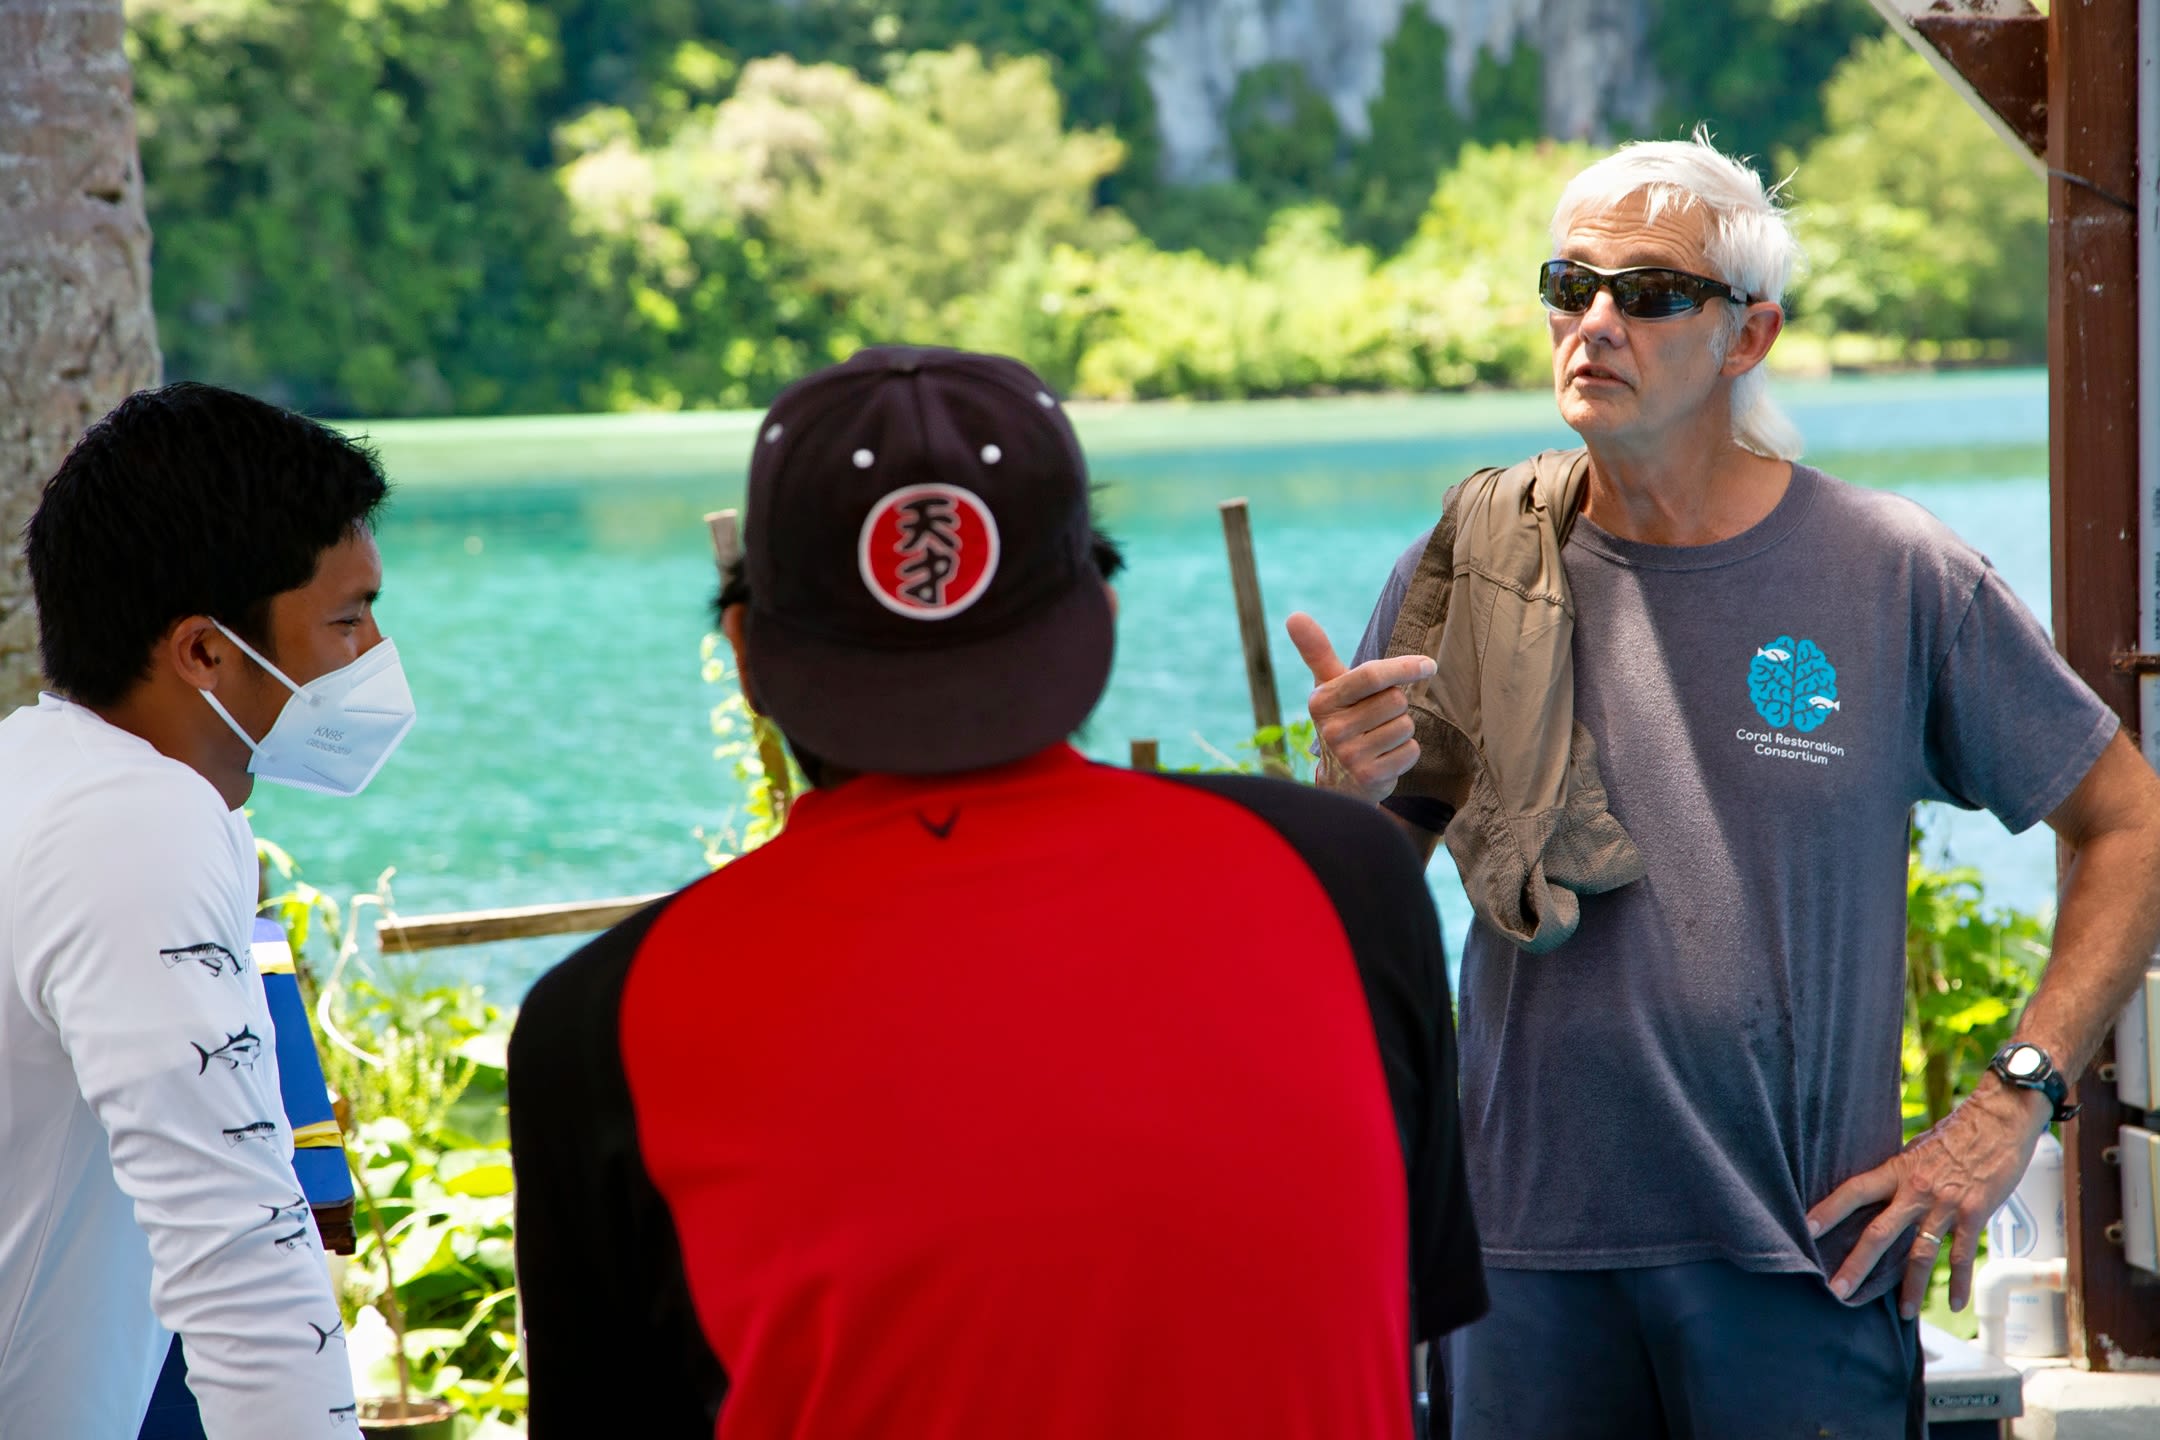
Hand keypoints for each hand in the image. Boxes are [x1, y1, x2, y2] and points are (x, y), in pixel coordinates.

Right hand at [1285, 612, 1434, 806]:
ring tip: (1379, 739)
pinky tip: (1385, 757)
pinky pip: (1411, 751)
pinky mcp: (1369, 777)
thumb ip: (1316, 651)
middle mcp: (1331, 729)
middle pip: (1395, 700)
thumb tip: (1294, 615)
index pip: (1370, 675)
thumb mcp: (1328, 687)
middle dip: (1395, 706)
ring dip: (1401, 730)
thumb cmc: (1341, 720)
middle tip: (1377, 718)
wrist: (1339, 781)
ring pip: (1406, 725)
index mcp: (1321, 701)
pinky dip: (1405, 753)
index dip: (1403, 667)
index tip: (1428, 665)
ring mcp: (1349, 756)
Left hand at [1806, 1079, 2051, 1317]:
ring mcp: (1945, 1203)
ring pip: (1920, 1253)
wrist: (2000, 1119)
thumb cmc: (1957, 1135)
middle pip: (1878, 1231)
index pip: (1853, 1191)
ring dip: (1910, 1286)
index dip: (1828, 1210)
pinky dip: (1959, 1282)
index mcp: (1896, 1170)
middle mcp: (1915, 1189)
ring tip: (1904, 1312)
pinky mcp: (1975, 1213)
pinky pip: (1962, 1254)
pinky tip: (1955, 1304)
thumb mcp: (1917, 1150)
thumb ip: (1898, 1175)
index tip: (1804, 1230)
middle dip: (1857, 1264)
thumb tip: (1877, 1194)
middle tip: (1836, 1290)